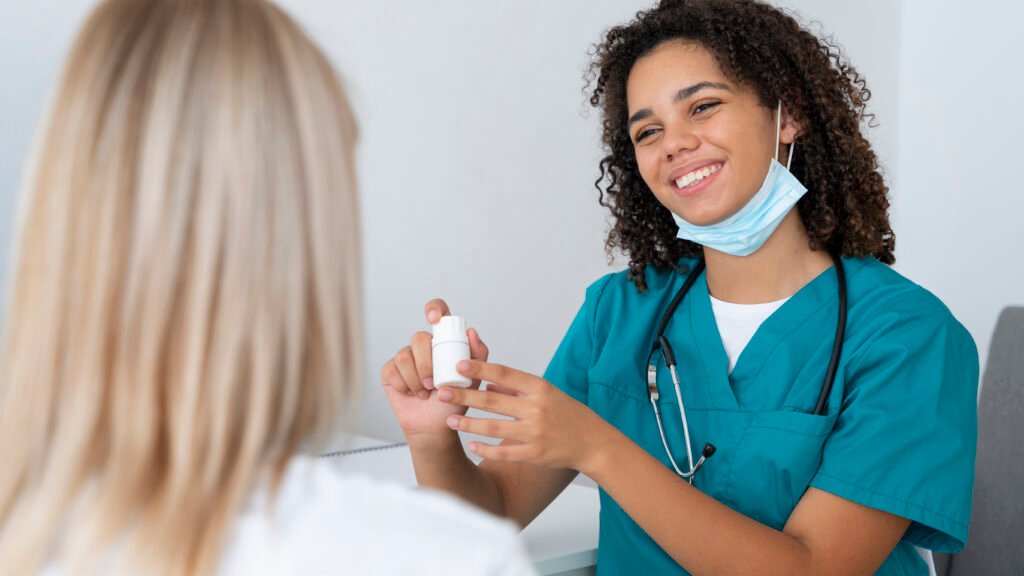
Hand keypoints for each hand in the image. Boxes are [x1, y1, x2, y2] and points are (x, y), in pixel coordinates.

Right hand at [380, 299, 488, 443]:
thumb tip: (471, 331)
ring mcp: (405, 357)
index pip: (438, 312)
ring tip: (425, 392)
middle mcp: (423, 346)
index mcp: (443, 342)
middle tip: (434, 384)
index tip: (434, 320)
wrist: (435, 426)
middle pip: (418, 338)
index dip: (434, 309)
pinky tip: (412, 394)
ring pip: (404, 356)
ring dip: (416, 380)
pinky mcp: (390, 371)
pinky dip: (404, 386)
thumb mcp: (473, 381)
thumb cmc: (455, 402)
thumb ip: (478, 356)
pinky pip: (392, 370)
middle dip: (426, 364)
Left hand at [437, 359, 609, 471]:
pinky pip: (505, 452)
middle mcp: (536, 408)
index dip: (480, 369)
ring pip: (494, 427)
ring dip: (469, 424)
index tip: (459, 365)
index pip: (505, 374)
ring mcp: (535, 432)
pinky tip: (472, 445)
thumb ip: (517, 388)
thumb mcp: (546, 393)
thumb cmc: (567, 414)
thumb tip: (488, 383)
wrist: (593, 442)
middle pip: (493, 401)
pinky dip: (486, 449)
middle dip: (464, 396)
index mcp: (539, 388)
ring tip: (450, 420)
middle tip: (442, 392)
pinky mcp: (535, 454)